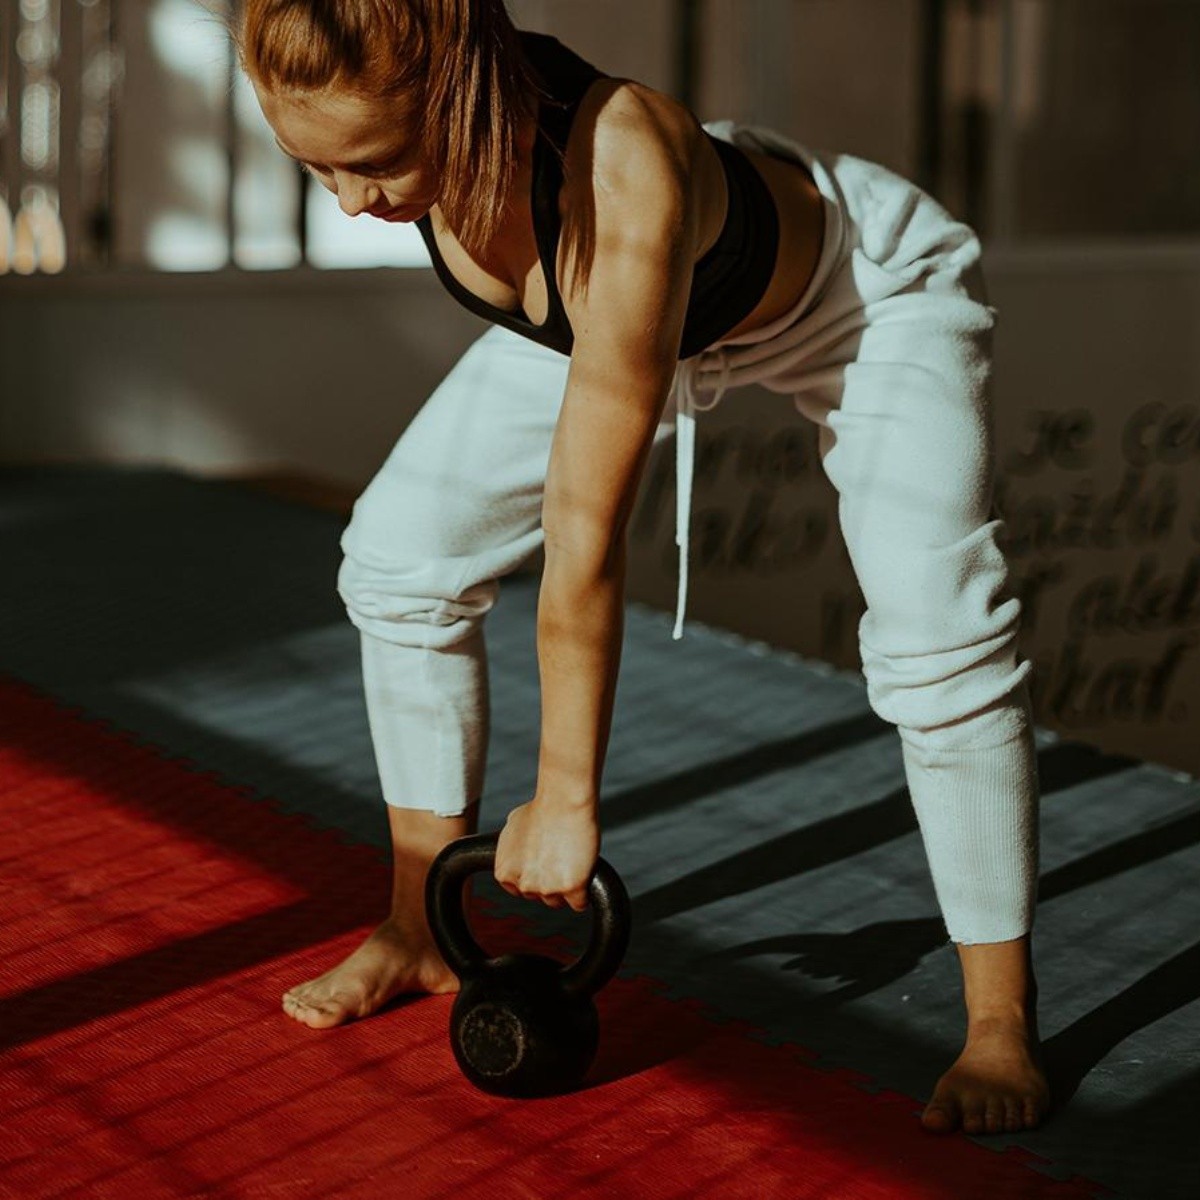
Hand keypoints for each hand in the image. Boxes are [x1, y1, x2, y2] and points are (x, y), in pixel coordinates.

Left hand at [494, 795, 600, 912]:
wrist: (564, 800)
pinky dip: (583, 892)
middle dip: (549, 880)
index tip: (543, 863)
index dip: (534, 875)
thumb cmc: (541, 808)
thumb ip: (510, 849)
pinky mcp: (572, 889)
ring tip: (570, 858)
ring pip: (559, 901)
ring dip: (566, 885)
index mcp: (505, 873)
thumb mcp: (512, 827)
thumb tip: (515, 853)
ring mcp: (548, 888)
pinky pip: (579, 903)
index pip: (519, 890)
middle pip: (540, 897)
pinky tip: (582, 871)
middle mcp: (523, 884)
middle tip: (559, 856)